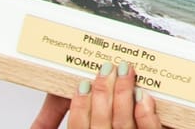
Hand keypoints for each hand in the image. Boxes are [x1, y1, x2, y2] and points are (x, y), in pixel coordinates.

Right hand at [31, 63, 161, 128]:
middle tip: (107, 70)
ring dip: (123, 95)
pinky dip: (146, 113)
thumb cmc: (89, 98)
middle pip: (101, 125)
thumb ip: (48, 118)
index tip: (83, 85)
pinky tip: (143, 95)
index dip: (80, 108)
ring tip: (125, 71)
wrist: (114, 85)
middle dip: (103, 95)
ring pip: (123, 125)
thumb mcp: (62, 105)